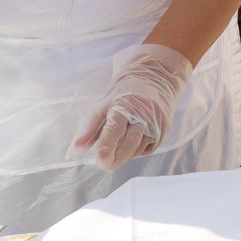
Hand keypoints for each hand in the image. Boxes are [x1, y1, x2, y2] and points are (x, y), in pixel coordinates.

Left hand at [75, 44, 192, 170]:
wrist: (156, 77)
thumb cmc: (125, 92)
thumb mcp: (103, 104)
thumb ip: (89, 128)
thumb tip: (75, 150)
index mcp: (126, 105)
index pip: (115, 128)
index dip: (107, 145)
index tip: (100, 158)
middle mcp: (145, 115)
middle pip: (129, 143)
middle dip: (115, 158)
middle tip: (103, 163)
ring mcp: (157, 124)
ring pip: (138, 149)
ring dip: (124, 154)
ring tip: (116, 148)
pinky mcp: (165, 131)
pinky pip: (147, 149)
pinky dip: (136, 151)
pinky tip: (131, 143)